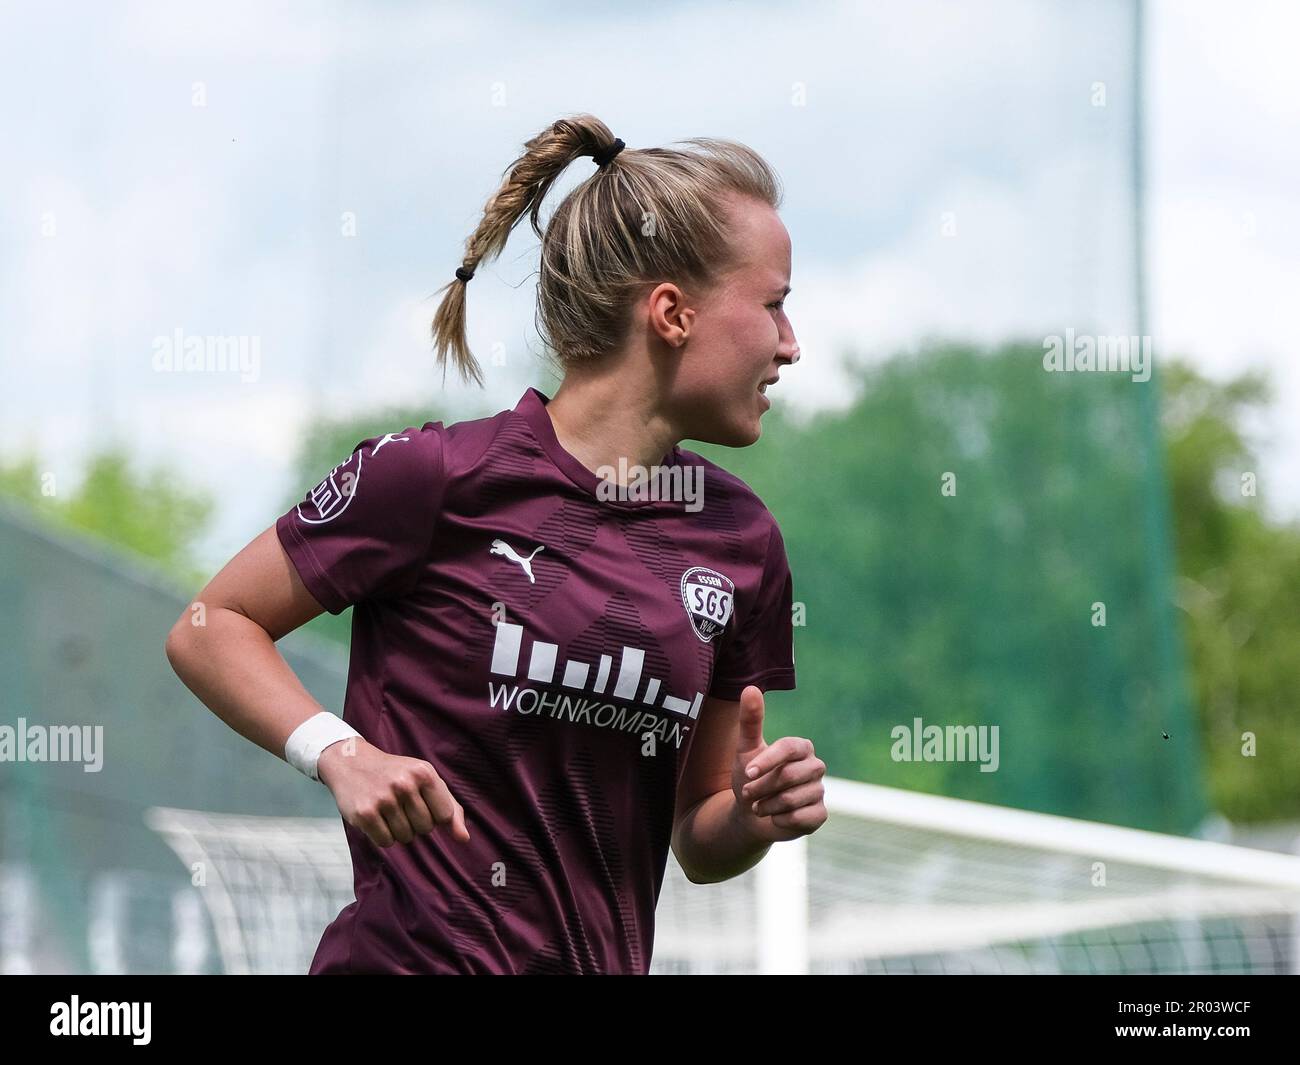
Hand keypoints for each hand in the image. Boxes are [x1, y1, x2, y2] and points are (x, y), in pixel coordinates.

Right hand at [318, 737, 470, 847]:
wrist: (352, 763)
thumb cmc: (396, 774)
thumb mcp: (425, 779)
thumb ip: (450, 808)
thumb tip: (463, 838)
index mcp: (424, 773)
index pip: (444, 815)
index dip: (435, 816)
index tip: (422, 804)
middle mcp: (404, 784)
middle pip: (425, 828)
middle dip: (416, 823)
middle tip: (401, 805)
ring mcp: (383, 799)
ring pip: (406, 837)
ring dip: (398, 830)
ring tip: (388, 810)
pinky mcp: (365, 814)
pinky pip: (385, 842)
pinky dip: (382, 835)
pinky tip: (376, 817)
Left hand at [732, 685, 826, 843]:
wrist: (752, 814)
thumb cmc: (751, 777)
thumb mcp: (746, 749)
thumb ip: (750, 720)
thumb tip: (751, 688)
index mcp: (801, 747)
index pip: (789, 748)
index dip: (767, 761)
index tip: (748, 772)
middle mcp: (815, 767)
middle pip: (789, 776)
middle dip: (762, 787)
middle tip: (748, 793)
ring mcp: (820, 791)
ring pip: (792, 800)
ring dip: (767, 805)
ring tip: (758, 806)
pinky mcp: (820, 814)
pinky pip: (800, 818)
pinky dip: (779, 820)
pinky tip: (775, 818)